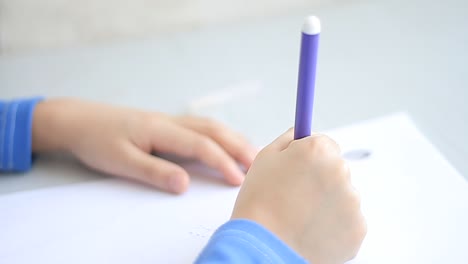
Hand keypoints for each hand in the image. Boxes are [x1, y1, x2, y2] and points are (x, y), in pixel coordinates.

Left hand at [32, 98, 256, 193]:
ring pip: (210, 125)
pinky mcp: (166, 125)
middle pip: (213, 129)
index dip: (222, 162)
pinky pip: (201, 127)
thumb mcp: (120, 161)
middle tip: (258, 164)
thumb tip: (185, 184)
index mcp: (160, 129)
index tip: (238, 180)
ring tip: (250, 154)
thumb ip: (154, 172)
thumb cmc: (97, 140)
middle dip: (238, 146)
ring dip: (233, 138)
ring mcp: (169, 120)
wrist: (79, 120)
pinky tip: (225, 144)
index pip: (201, 144)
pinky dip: (220, 135)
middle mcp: (170, 121)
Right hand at [231, 128, 365, 263]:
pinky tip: (311, 230)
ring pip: (342, 196)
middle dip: (320, 179)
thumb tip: (302, 134)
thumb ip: (289, 140)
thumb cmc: (260, 203)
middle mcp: (341, 171)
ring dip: (327, 202)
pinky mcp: (358, 229)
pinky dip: (333, 225)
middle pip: (336, 169)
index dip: (310, 157)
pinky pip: (347, 221)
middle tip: (295, 196)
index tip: (302, 167)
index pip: (326, 144)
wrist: (263, 247)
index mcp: (318, 150)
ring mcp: (352, 202)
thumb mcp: (265, 157)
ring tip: (300, 216)